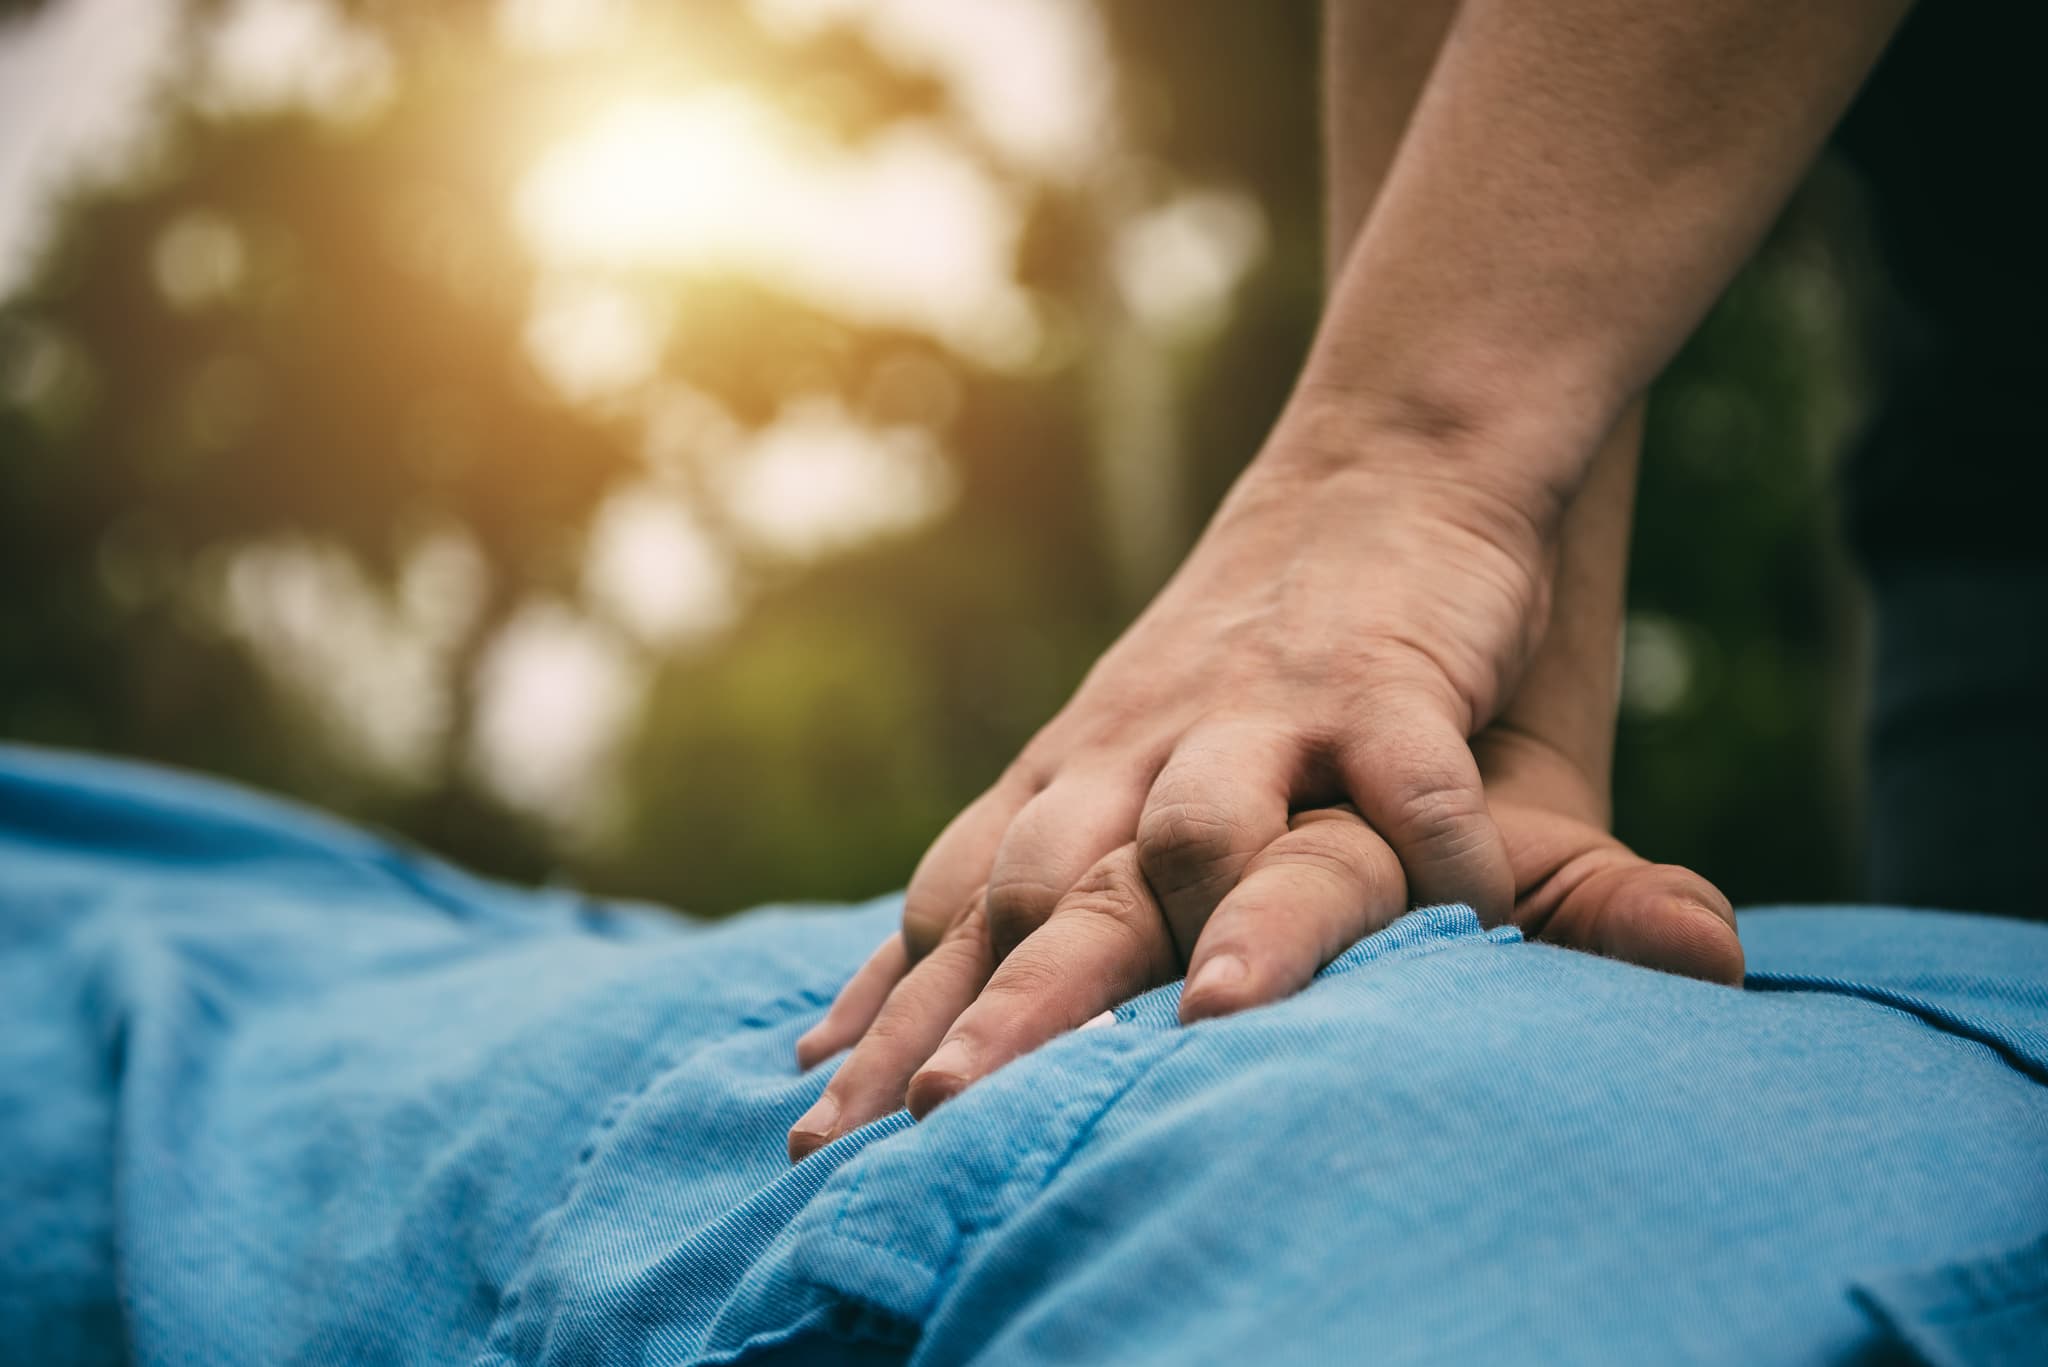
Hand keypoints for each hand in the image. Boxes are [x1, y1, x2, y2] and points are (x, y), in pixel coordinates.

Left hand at [785, 712, 1739, 1160]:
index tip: (823, 1141)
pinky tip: (1469, 926)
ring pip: (1202, 829)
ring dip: (1197, 921)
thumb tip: (852, 1024)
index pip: (951, 914)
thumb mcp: (1098, 761)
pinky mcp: (1381, 683)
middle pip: (1043, 890)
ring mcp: (1254, 715)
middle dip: (995, 1006)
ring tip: (1203, 1034)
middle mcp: (1134, 753)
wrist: (1374, 468)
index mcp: (1065, 782)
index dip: (889, 1026)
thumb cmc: (1229, 656)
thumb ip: (1005, 884)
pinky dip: (1441, 850)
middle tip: (940, 1113)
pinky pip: (1410, 779)